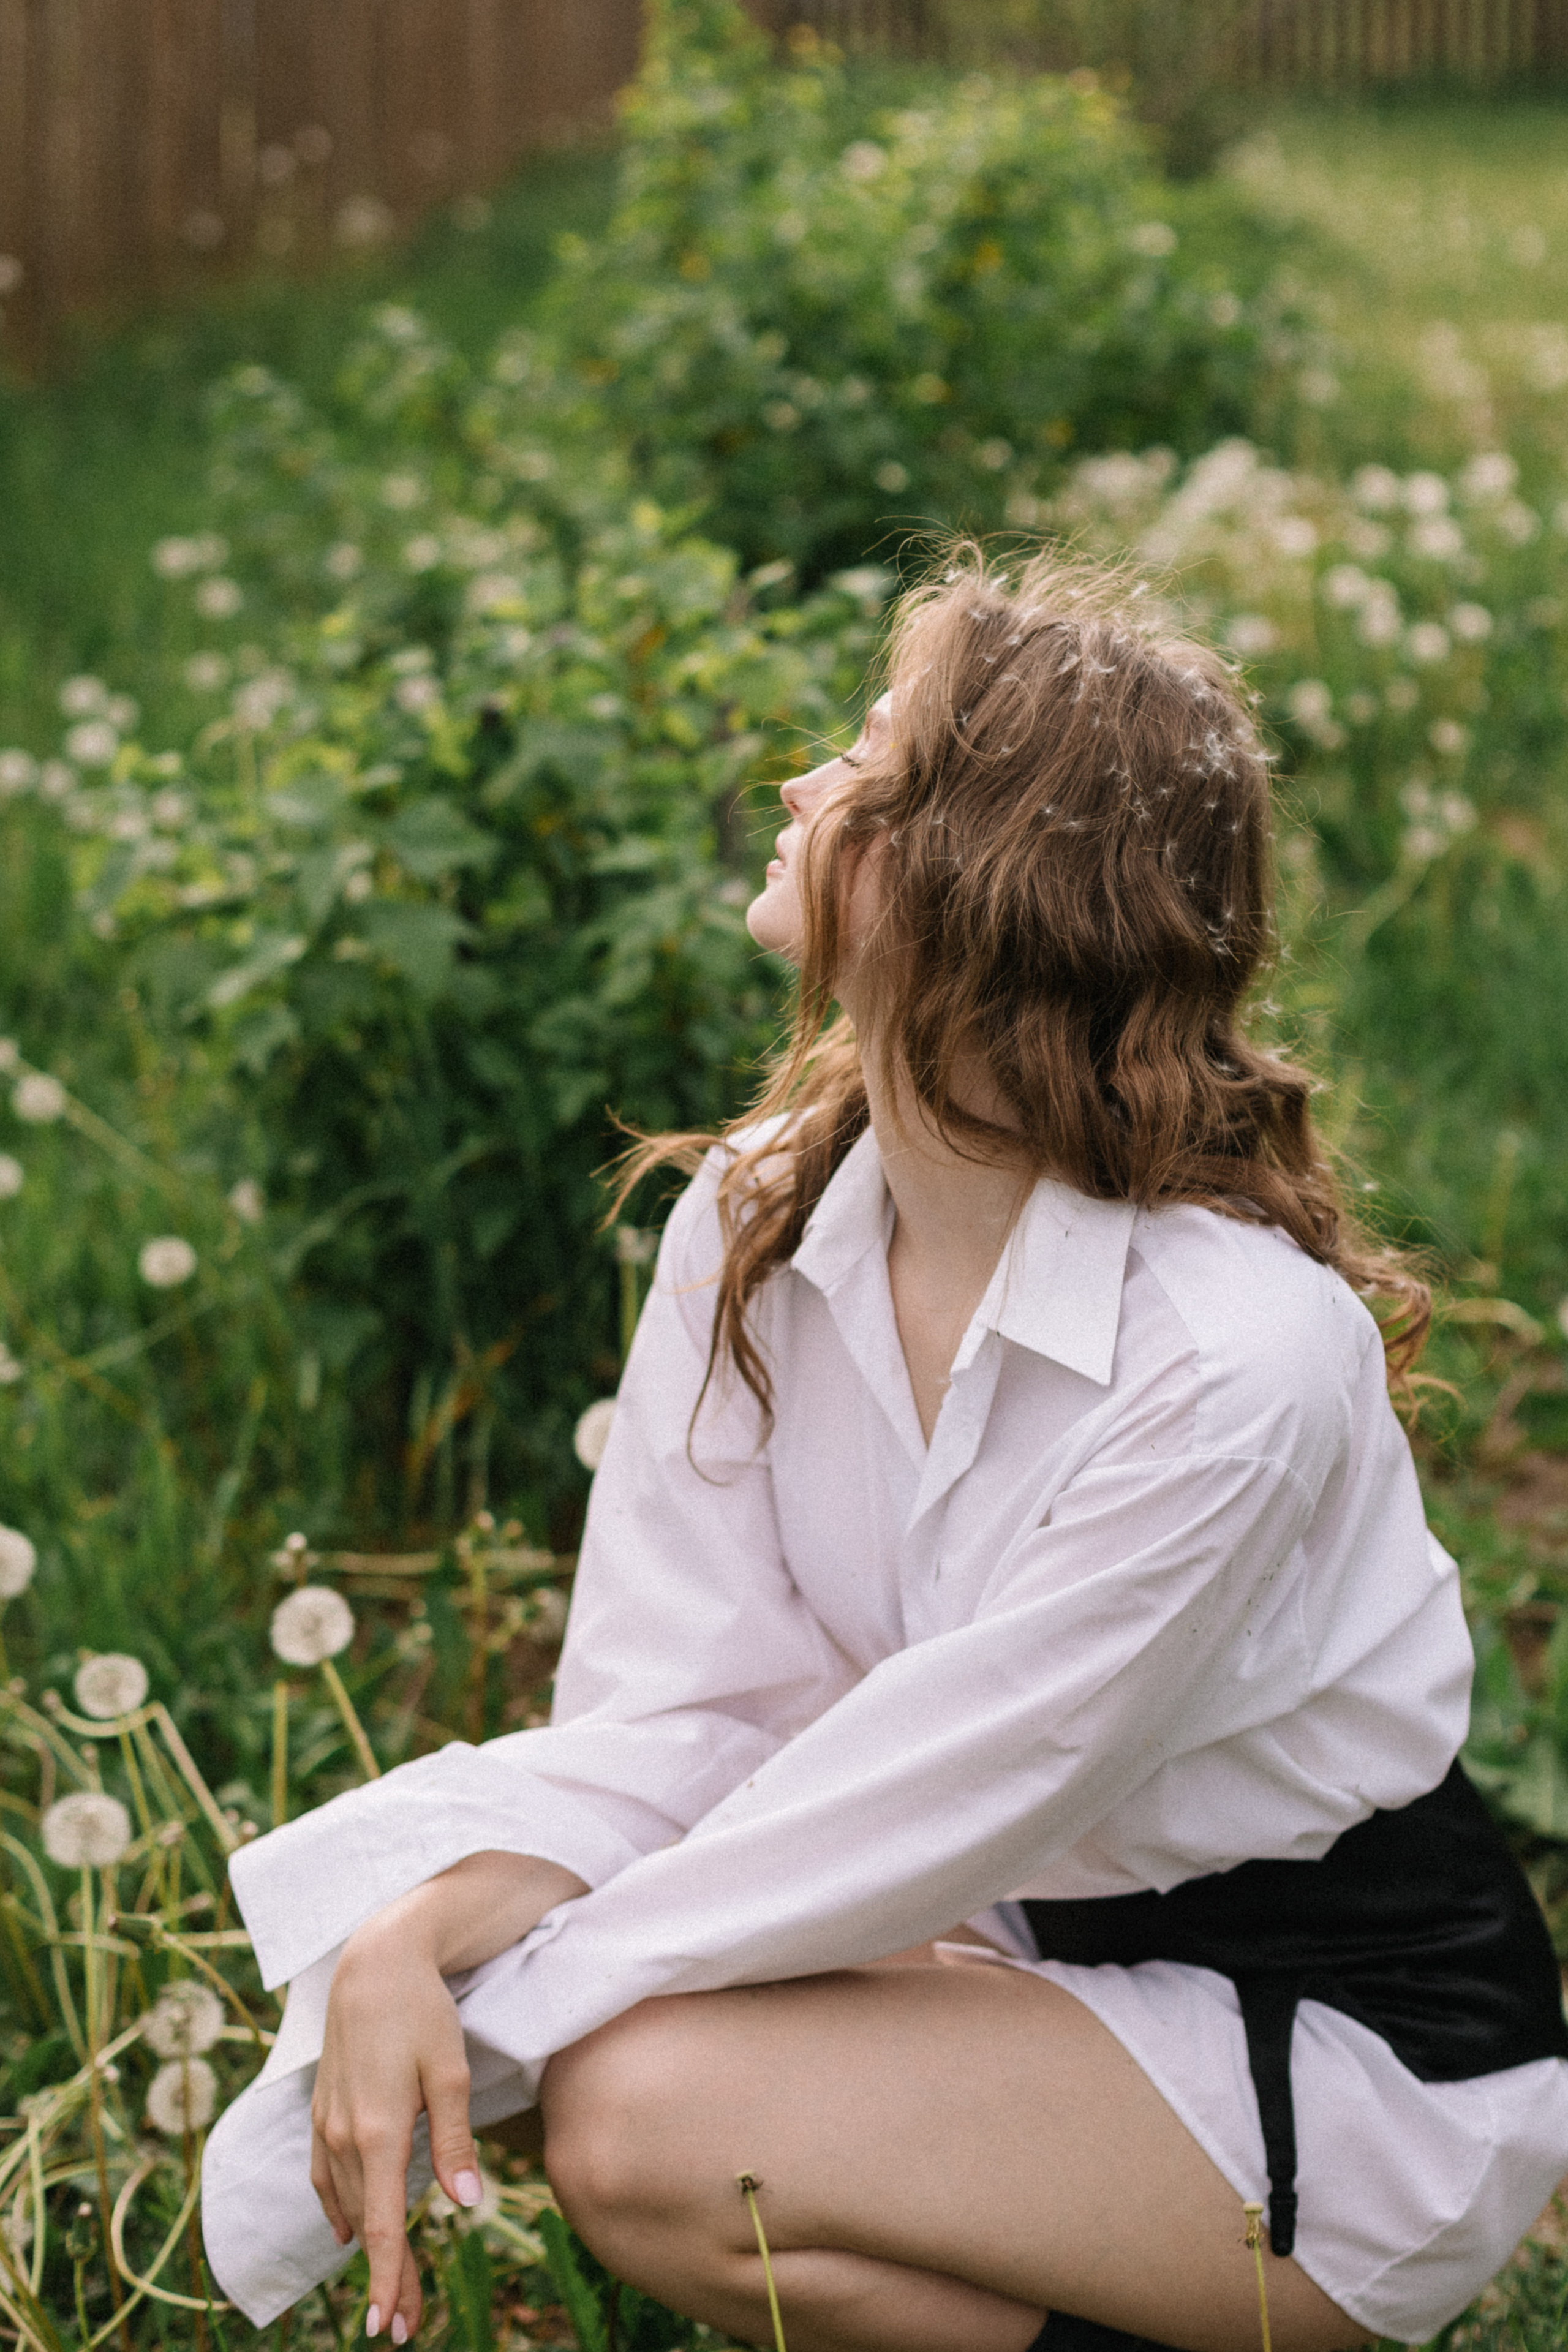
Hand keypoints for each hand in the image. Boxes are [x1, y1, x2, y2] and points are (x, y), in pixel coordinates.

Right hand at [307, 1851, 587, 2337]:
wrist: (373, 1962)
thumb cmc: (421, 2012)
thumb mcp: (450, 2073)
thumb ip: (454, 2143)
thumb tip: (467, 2205)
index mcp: (377, 2132)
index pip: (382, 2225)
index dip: (387, 2277)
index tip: (390, 2325)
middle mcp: (344, 2136)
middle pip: (366, 2225)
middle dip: (386, 2275)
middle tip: (404, 2325)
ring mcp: (327, 2124)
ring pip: (346, 2204)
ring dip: (366, 2247)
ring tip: (389, 2288)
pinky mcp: (323, 2110)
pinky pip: (326, 2176)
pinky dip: (340, 2208)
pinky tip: (348, 2229)